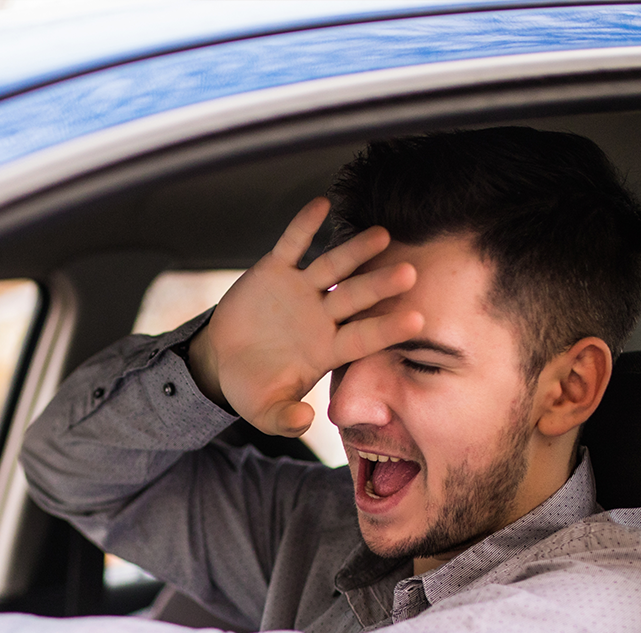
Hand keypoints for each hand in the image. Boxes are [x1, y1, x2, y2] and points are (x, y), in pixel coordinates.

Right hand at [186, 198, 424, 435]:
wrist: (223, 362)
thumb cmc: (252, 389)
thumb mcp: (265, 412)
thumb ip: (286, 419)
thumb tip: (305, 420)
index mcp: (326, 350)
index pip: (363, 338)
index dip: (387, 329)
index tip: (417, 321)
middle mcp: (321, 316)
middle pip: (356, 298)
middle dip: (380, 286)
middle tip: (409, 274)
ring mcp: (301, 291)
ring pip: (333, 266)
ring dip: (355, 250)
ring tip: (381, 235)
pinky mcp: (276, 270)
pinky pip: (293, 244)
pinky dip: (305, 225)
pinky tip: (322, 204)